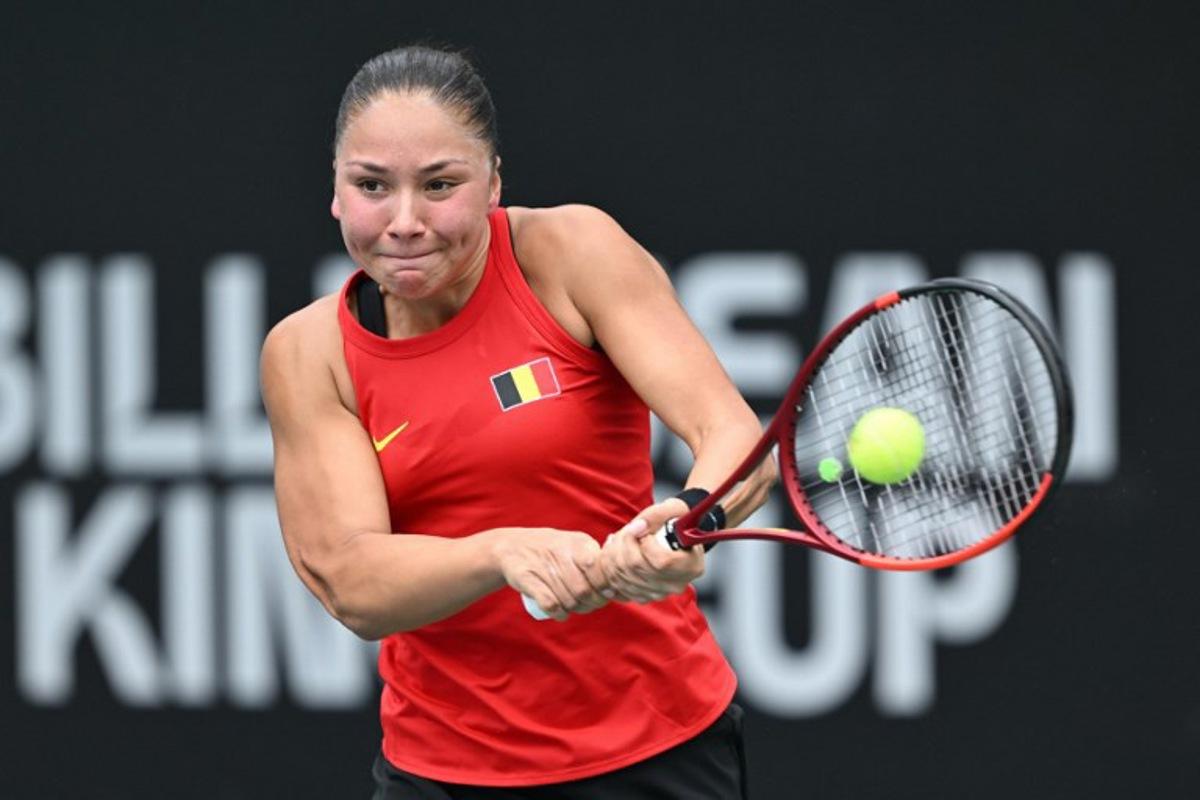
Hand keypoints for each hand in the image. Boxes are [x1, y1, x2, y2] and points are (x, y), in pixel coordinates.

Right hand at [492, 528, 611, 620]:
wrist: (512, 546)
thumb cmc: (552, 549)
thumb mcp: (575, 545)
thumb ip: (597, 560)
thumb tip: (616, 588)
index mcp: (578, 543)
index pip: (600, 572)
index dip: (605, 589)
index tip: (605, 594)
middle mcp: (562, 552)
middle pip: (585, 591)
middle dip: (590, 603)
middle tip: (588, 604)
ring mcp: (544, 566)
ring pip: (569, 599)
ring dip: (574, 609)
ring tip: (573, 606)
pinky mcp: (527, 580)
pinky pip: (550, 604)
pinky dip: (558, 613)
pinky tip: (560, 613)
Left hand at [600, 498, 704, 603]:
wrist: (676, 537)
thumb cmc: (678, 523)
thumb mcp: (675, 509)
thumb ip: (658, 515)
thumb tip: (639, 526)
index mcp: (691, 566)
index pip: (662, 561)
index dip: (646, 543)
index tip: (643, 527)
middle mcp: (676, 584)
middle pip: (637, 568)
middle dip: (623, 543)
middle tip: (626, 529)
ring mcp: (658, 593)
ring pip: (623, 576)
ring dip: (613, 553)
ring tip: (616, 538)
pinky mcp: (642, 596)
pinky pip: (617, 585)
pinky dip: (609, 567)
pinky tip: (612, 552)